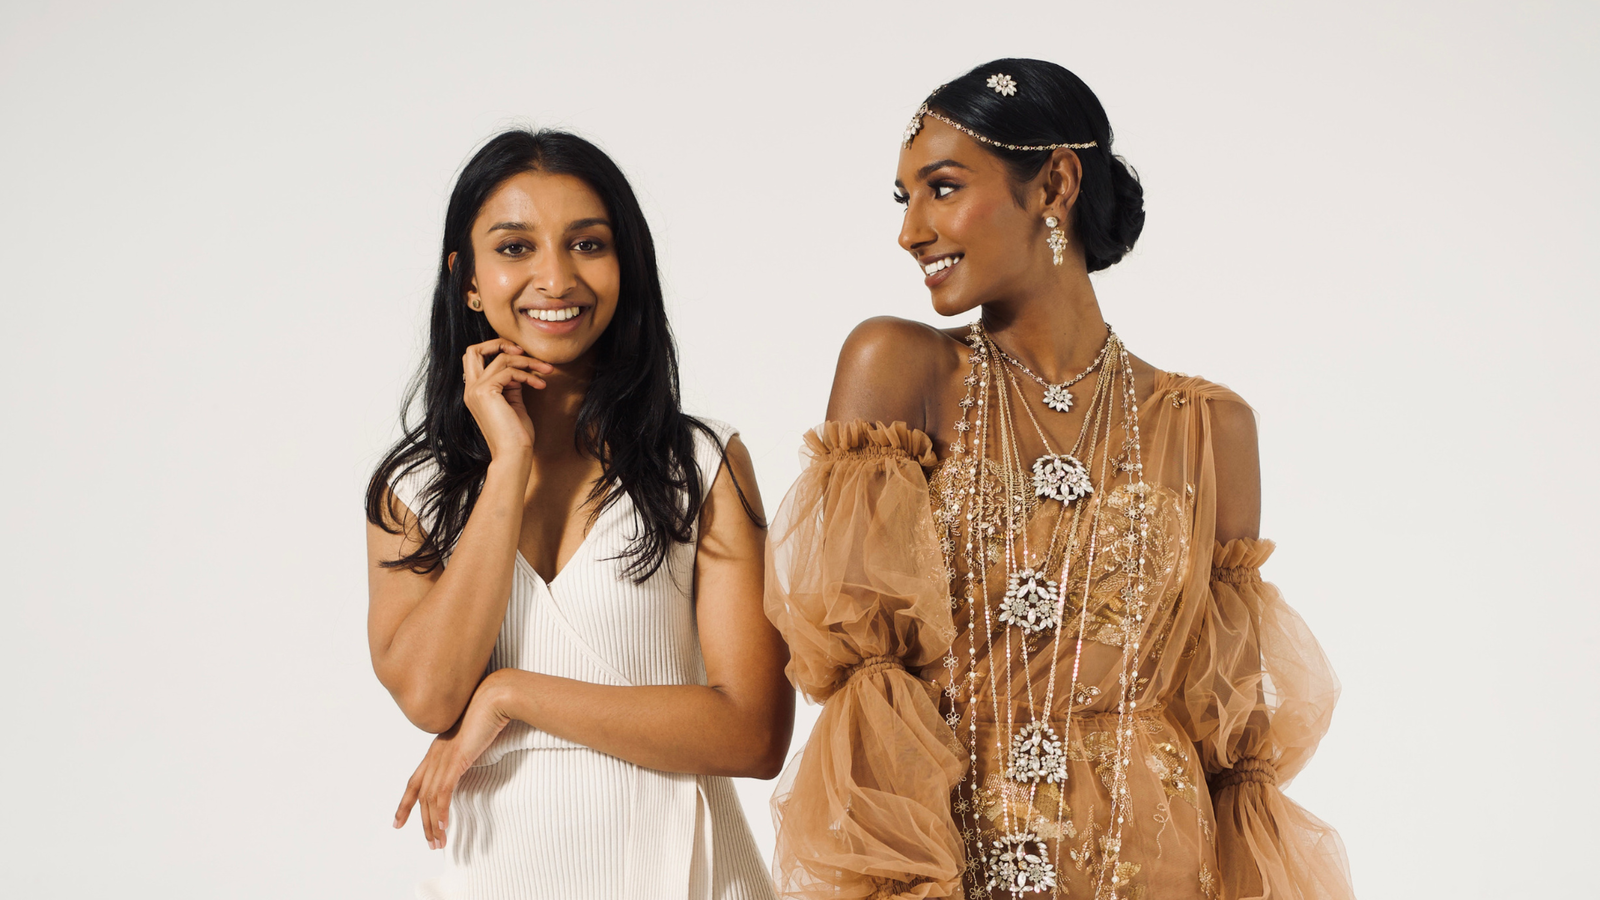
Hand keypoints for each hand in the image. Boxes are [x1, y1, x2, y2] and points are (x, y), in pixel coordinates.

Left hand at [393, 675, 511, 849]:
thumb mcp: (475, 735)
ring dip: (432, 823)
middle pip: (420, 794)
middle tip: (429, 842)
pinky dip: (441, 812)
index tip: (398, 822)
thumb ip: (468, 748)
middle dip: (421, 821)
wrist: (497, 696)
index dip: (405, 803)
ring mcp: (443, 757)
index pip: (415, 781)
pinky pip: (443, 793)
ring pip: (430, 798)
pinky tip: (443, 826)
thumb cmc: (491, 710)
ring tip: (439, 842)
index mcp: (437, 748)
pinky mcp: (455, 760)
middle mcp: (435, 754)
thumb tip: (471, 757)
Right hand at [462, 339, 552, 459]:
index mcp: (474, 392)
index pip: (475, 358)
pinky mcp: (486, 392)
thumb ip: (510, 384)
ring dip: (528, 362)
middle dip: (500, 343)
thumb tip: (517, 369)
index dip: (496, 350)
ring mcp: (475, 390)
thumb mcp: (513, 403)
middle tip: (524, 351)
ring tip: (546, 371)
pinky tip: (541, 385)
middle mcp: (470, 389)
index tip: (521, 357)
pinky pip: (509, 371)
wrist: (513, 454)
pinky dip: (528, 375)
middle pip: (473, 349)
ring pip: (501, 358)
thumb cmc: (516, 435)